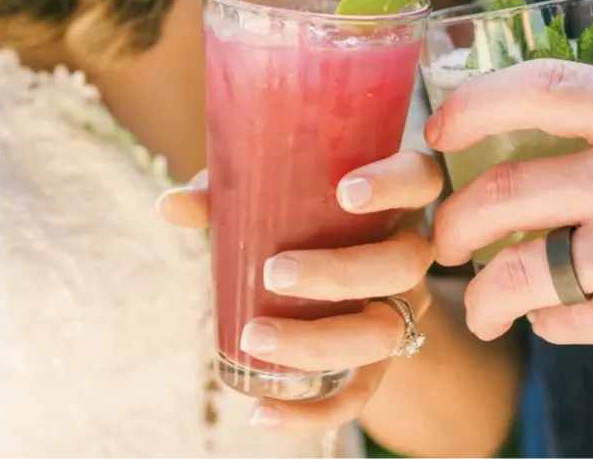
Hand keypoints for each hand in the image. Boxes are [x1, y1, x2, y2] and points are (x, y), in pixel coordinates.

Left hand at [157, 150, 443, 436]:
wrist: (336, 280)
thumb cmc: (303, 219)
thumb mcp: (272, 199)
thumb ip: (230, 193)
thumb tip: (173, 205)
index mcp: (395, 198)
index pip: (419, 179)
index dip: (393, 185)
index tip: (345, 193)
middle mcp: (410, 252)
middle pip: (404, 264)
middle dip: (341, 273)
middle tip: (273, 274)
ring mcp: (401, 310)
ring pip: (385, 332)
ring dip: (320, 341)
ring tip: (254, 337)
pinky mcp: (378, 362)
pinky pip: (359, 395)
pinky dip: (314, 413)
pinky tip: (262, 413)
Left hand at [426, 59, 592, 396]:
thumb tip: (521, 147)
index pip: (539, 86)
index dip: (471, 105)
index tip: (439, 131)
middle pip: (507, 188)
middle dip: (455, 221)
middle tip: (445, 238)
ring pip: (521, 268)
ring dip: (484, 293)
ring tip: (482, 302)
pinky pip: (565, 321)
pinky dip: (548, 323)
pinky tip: (557, 319)